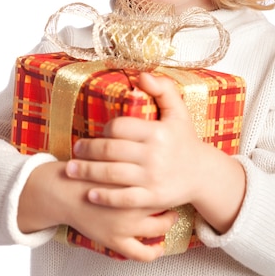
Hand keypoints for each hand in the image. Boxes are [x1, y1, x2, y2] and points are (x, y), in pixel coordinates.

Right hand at [17, 160, 179, 260]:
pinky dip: (153, 253)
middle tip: (175, 196)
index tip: (174, 176)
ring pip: (158, 230)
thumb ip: (129, 149)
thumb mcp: (108, 155)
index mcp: (131, 180)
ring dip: (167, 224)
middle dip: (172, 201)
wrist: (61, 191)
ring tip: (170, 217)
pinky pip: (141, 253)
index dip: (170, 179)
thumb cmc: (84, 170)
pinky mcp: (115, 241)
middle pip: (164, 205)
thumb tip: (149, 135)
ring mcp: (124, 226)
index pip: (162, 182)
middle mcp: (131, 204)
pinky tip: (159, 247)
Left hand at [65, 72, 245, 232]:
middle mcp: (154, 155)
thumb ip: (163, 89)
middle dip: (88, 151)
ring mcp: (153, 178)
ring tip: (71, 170)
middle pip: (111, 151)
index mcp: (158, 132)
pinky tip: (89, 194)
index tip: (98, 132)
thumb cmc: (184, 139)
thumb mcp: (179, 110)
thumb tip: (141, 76)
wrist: (203, 174)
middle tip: (74, 150)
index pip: (120, 127)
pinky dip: (105, 197)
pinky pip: (124, 199)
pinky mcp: (153, 198)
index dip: (104, 129)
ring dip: (87, 172)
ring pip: (112, 175)